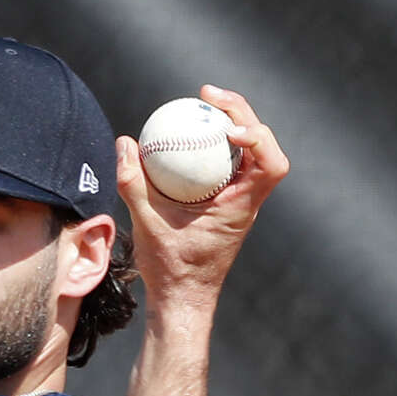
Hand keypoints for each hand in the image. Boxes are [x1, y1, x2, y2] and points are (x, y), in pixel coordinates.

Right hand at [116, 86, 289, 310]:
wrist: (181, 300)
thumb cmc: (171, 272)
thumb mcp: (147, 226)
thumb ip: (133, 184)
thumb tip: (125, 144)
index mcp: (242, 208)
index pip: (271, 165)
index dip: (259, 137)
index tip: (227, 129)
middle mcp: (248, 201)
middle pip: (263, 145)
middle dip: (241, 112)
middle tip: (205, 95)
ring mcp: (240, 201)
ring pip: (249, 151)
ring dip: (231, 123)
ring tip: (201, 105)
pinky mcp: (227, 202)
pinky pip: (228, 164)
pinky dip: (214, 144)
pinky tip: (189, 134)